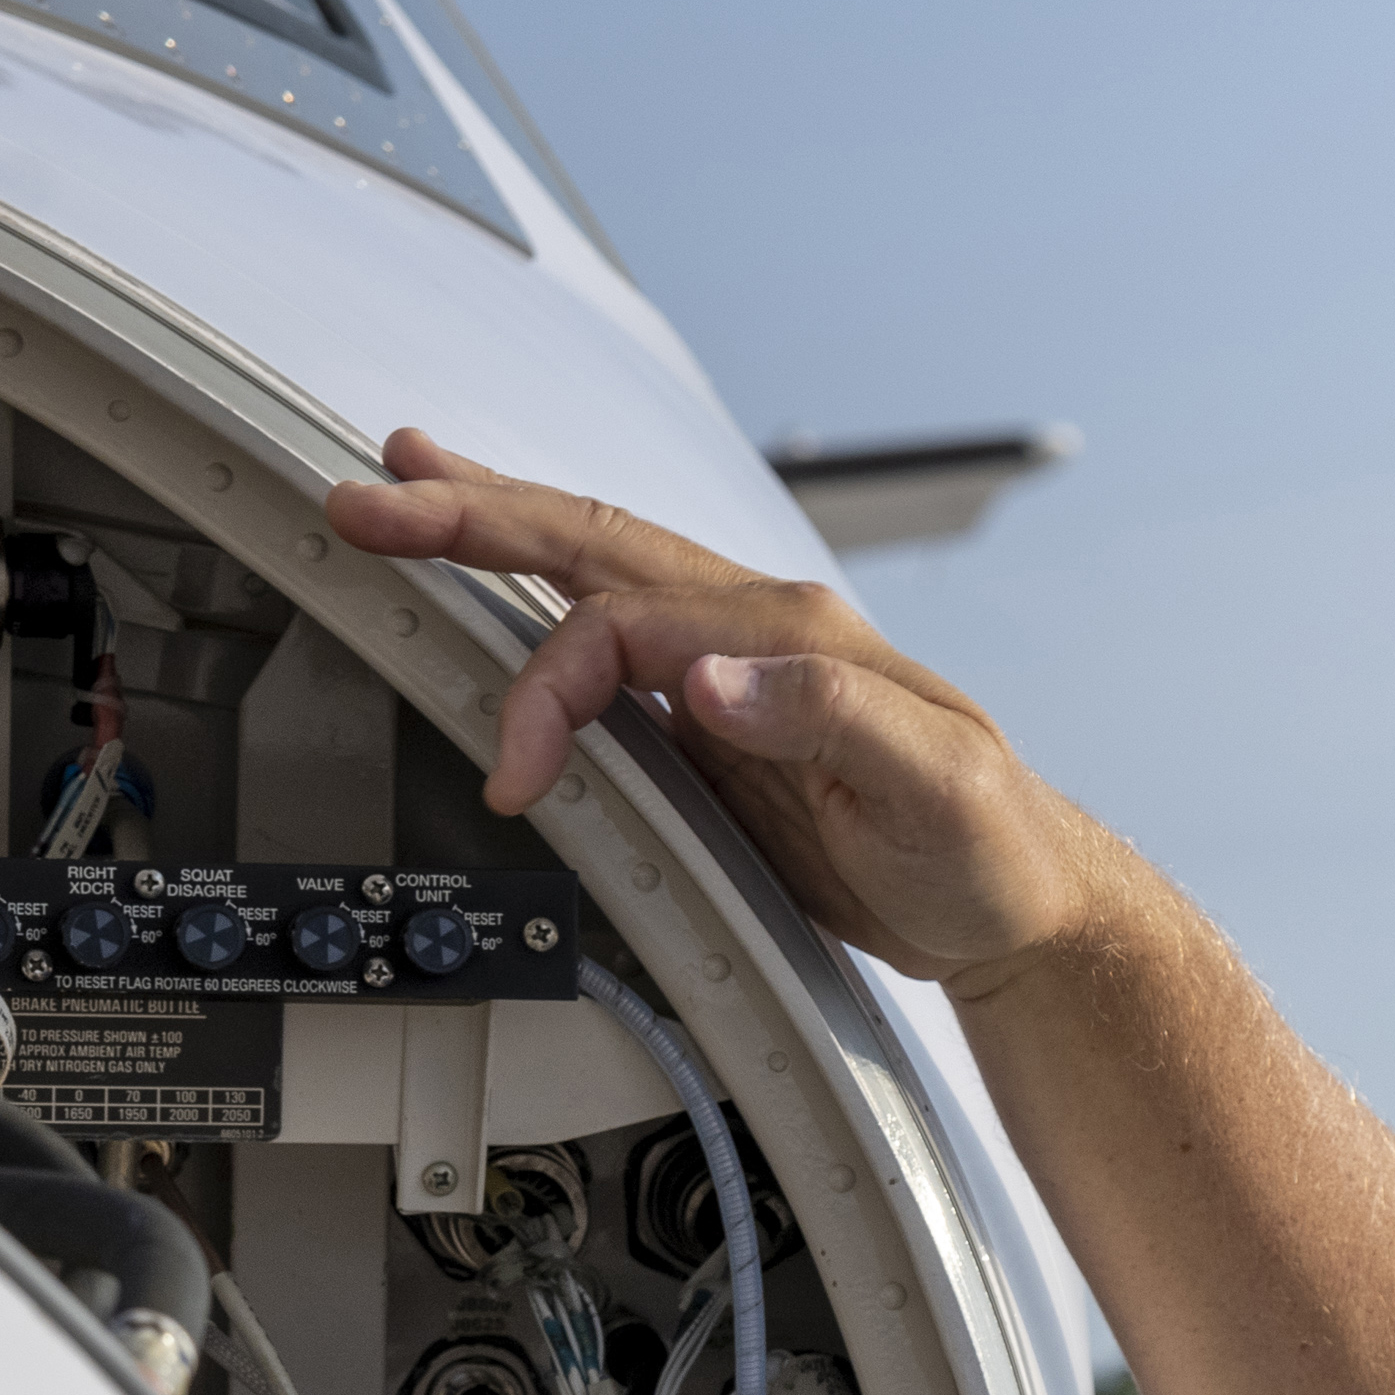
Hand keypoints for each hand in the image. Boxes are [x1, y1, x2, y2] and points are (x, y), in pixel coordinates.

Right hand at [323, 430, 1169, 998]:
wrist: (1018, 904)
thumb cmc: (994, 848)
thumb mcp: (937, 785)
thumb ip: (832, 717)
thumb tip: (713, 680)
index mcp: (795, 637)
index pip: (628, 625)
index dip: (554, 689)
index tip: (519, 770)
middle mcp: (756, 637)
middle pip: (595, 548)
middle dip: (477, 515)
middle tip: (376, 490)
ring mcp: (733, 677)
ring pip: (593, 579)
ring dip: (497, 531)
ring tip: (412, 491)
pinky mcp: (719, 728)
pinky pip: (607, 649)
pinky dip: (535, 608)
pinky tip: (497, 589)